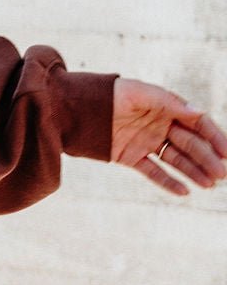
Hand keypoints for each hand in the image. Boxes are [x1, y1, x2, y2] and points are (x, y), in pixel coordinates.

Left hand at [111, 77, 226, 195]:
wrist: (72, 108)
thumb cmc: (108, 93)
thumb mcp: (138, 93)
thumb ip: (168, 102)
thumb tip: (198, 112)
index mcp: (164, 107)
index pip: (196, 123)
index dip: (214, 137)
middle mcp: (158, 125)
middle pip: (189, 144)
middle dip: (207, 158)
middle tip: (221, 175)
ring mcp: (145, 142)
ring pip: (175, 160)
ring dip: (193, 172)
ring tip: (209, 185)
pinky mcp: (131, 157)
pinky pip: (153, 171)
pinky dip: (168, 182)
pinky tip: (184, 192)